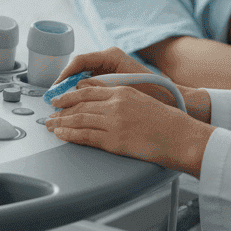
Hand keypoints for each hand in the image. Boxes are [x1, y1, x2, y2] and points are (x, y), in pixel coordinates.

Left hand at [47, 82, 213, 176]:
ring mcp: (114, 122)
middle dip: (61, 108)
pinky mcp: (114, 141)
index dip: (70, 94)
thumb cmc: (167, 122)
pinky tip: (60, 134)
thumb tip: (101, 101)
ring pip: (78, 119)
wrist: (181, 137)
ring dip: (61, 122)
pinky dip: (69, 134)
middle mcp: (115, 104)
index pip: (89, 89)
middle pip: (80, 104)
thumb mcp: (142, 100)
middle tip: (50, 111)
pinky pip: (85, 136)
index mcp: (123, 91)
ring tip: (50, 124)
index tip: (60, 98)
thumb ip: (120, 98)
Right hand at [53, 47, 173, 105]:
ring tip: (61, 104)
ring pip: (83, 77)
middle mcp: (108, 58)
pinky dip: (82, 93)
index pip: (80, 61)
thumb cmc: (150, 91)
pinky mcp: (110, 77)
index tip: (56, 89)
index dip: (65, 75)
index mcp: (111, 55)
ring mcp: (109, 67)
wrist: (169, 97)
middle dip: (65, 83)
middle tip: (54, 99)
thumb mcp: (121, 89)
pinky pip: (90, 83)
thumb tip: (77, 88)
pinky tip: (76, 105)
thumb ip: (99, 86)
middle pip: (79, 69)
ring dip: (72, 90)